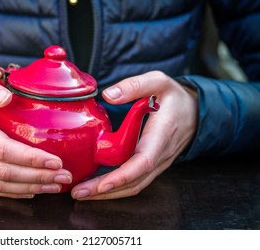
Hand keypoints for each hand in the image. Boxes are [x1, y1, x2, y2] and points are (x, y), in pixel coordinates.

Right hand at [0, 70, 71, 197]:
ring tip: (55, 186)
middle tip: (63, 176)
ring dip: (29, 187)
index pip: (2, 148)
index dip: (30, 158)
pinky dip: (12, 193)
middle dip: (37, 176)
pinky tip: (31, 191)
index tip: (55, 160)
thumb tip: (7, 96)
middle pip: (4, 171)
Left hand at [71, 71, 197, 199]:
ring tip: (82, 193)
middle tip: (79, 193)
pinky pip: (135, 181)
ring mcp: (157, 163)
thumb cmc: (175, 97)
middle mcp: (160, 154)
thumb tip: (108, 95)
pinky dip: (116, 188)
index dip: (122, 175)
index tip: (101, 184)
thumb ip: (134, 86)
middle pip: (134, 181)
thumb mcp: (158, 82)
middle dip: (105, 190)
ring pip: (134, 186)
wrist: (195, 112)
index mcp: (161, 134)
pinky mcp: (152, 165)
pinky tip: (97, 187)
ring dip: (108, 193)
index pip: (143, 161)